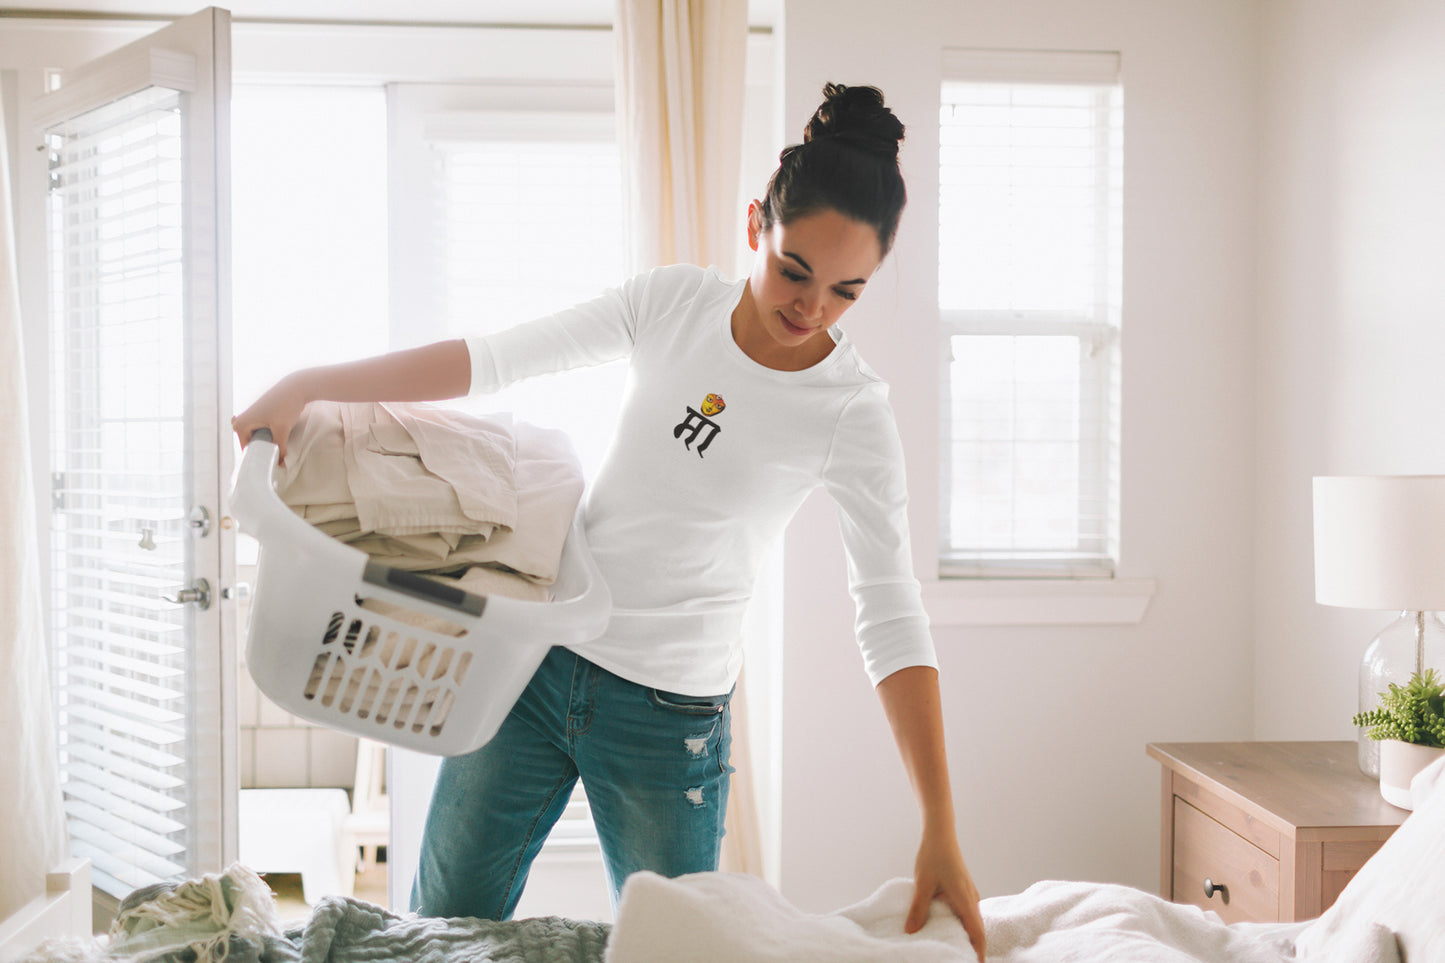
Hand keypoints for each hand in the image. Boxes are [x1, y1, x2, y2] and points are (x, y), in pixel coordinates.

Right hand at [231, 373, 308, 463]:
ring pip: (257, 437)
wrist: (296, 387)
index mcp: (240, 425)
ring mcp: (251, 416)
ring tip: (277, 450)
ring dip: (266, 443)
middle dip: (262, 451)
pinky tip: (278, 440)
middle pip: (251, 444)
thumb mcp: (282, 431)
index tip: (268, 466)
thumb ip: (280, 449)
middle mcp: (242, 420)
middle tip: (274, 459)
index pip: (246, 450)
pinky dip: (268, 436)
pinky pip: (261, 430)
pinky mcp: (260, 414)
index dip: (257, 458)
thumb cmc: (285, 406)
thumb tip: (280, 464)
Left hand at [906, 828, 985, 960]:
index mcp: (965, 900)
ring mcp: (968, 892)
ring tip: (955, 947)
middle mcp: (971, 898)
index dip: (978, 952)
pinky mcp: (963, 888)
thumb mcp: (922, 884)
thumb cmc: (933, 856)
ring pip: (972, 920)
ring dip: (966, 934)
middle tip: (961, 959)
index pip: (978, 933)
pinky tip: (947, 926)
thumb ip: (918, 909)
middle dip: (972, 946)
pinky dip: (962, 922)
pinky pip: (966, 911)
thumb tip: (911, 932)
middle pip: (977, 929)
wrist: (940, 833)